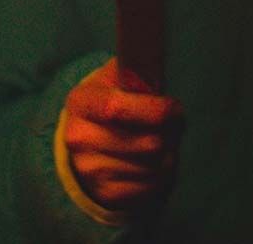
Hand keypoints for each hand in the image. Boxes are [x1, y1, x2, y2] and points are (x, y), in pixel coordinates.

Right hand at [63, 57, 183, 211]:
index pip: (116, 107)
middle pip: (148, 143)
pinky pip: (154, 187)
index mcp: (79, 102)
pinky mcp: (107, 194)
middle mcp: (78, 137)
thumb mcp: (112, 80)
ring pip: (156, 167)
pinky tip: (153, 163)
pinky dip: (163, 176)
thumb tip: (152, 58)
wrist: (85, 145)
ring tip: (162, 143)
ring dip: (170, 155)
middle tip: (172, 126)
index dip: (155, 110)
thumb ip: (131, 71)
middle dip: (171, 134)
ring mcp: (91, 169)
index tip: (174, 108)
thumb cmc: (109, 106)